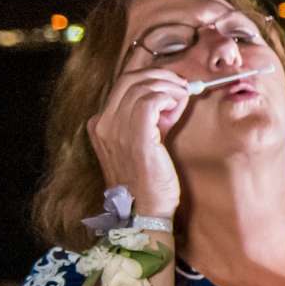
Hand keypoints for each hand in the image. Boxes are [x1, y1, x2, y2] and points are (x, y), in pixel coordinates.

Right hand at [87, 66, 191, 215]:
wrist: (145, 210)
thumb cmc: (149, 179)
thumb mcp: (144, 141)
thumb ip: (152, 118)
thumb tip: (174, 96)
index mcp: (100, 124)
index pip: (122, 84)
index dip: (150, 77)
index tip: (172, 84)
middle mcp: (102, 124)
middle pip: (129, 78)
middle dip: (160, 75)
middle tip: (181, 85)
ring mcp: (115, 130)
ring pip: (141, 86)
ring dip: (169, 87)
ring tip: (183, 97)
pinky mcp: (135, 137)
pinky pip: (150, 100)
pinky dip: (168, 97)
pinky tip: (177, 106)